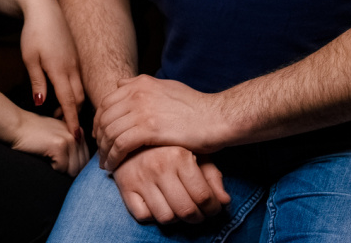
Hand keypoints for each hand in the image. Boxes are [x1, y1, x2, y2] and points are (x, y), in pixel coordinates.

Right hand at [11, 111, 89, 175]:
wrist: (16, 125)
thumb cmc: (32, 133)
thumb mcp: (56, 135)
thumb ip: (70, 145)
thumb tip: (79, 167)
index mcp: (77, 131)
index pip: (86, 159)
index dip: (75, 166)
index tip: (63, 165)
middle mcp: (77, 134)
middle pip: (81, 166)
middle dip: (68, 170)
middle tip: (54, 163)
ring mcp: (69, 139)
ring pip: (74, 169)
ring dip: (61, 169)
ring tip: (50, 159)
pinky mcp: (59, 145)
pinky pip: (62, 169)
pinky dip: (52, 168)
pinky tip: (44, 156)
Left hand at [20, 0, 85, 137]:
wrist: (45, 8)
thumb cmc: (34, 33)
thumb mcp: (30, 59)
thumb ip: (38, 82)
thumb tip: (41, 103)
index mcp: (61, 70)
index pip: (69, 102)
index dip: (73, 120)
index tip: (76, 136)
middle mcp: (73, 67)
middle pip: (79, 98)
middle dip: (75, 115)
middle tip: (68, 129)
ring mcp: (76, 61)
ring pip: (80, 88)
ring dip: (74, 103)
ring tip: (63, 114)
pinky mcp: (75, 56)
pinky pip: (79, 79)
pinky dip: (75, 91)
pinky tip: (65, 94)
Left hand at [95, 75, 220, 169]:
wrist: (216, 118)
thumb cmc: (195, 108)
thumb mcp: (167, 87)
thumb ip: (143, 86)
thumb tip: (122, 84)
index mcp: (140, 83)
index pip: (107, 101)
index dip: (99, 121)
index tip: (101, 135)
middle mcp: (138, 92)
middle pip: (104, 117)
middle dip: (99, 136)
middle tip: (101, 151)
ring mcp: (142, 109)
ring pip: (109, 131)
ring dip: (104, 150)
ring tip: (105, 163)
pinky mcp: (149, 128)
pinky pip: (120, 144)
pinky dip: (113, 157)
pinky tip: (113, 166)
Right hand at [112, 146, 229, 224]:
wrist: (130, 132)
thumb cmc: (167, 144)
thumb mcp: (193, 151)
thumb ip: (212, 175)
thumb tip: (225, 201)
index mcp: (179, 156)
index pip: (203, 197)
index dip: (213, 208)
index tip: (213, 208)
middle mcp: (159, 167)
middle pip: (186, 210)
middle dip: (197, 217)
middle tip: (199, 213)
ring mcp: (140, 178)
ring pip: (166, 217)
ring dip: (176, 218)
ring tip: (179, 207)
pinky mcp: (125, 187)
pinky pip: (143, 216)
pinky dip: (153, 215)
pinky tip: (159, 203)